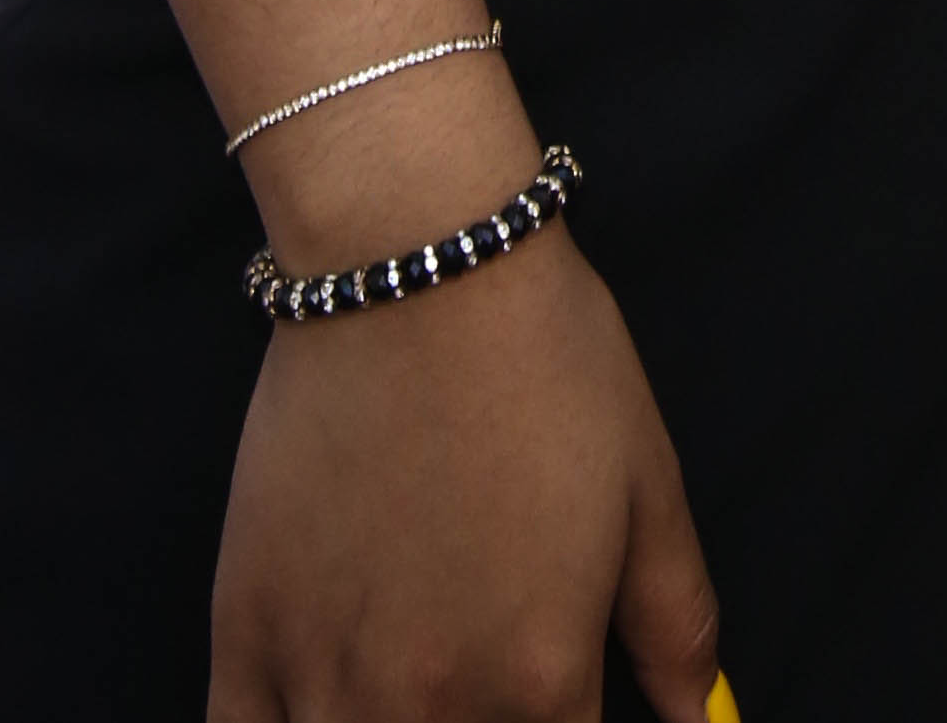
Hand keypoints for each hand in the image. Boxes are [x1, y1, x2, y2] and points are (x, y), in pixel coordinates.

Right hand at [208, 222, 724, 720]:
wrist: (421, 269)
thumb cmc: (549, 367)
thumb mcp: (650, 491)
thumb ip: (678, 629)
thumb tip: (704, 722)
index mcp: (542, 682)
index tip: (561, 700)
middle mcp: (429, 707)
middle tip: (486, 675)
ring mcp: (325, 683)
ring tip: (413, 677)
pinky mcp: (242, 641)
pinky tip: (323, 699)